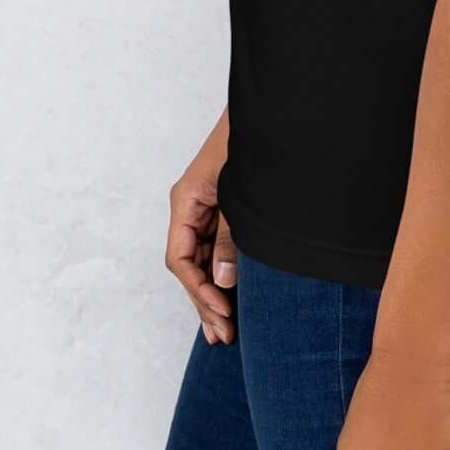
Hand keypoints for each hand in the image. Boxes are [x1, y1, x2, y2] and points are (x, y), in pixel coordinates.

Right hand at [165, 132, 237, 342]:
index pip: (179, 258)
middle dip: (204, 300)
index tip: (221, 310)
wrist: (270, 114)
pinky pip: (216, 249)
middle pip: (189, 265)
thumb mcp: (238, 195)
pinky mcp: (223, 210)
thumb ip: (230, 238)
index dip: (197, 289)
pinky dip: (223, 274)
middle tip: (224, 335)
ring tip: (224, 332)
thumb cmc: (249, 144)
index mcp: (185, 201)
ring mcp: (206, 210)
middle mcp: (190, 208)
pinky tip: (232, 299)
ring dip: (213, 293)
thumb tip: (222, 281)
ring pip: (202, 261)